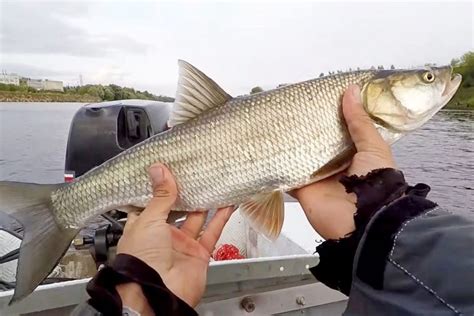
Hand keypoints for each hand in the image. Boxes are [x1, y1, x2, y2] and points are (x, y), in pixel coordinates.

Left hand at [116, 164, 233, 311]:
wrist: (157, 292)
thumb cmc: (141, 259)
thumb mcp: (148, 220)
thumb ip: (160, 196)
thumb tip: (160, 170)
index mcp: (143, 227)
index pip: (152, 203)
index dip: (160, 188)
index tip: (170, 170)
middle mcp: (162, 235)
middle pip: (177, 209)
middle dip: (186, 193)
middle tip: (195, 173)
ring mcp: (181, 245)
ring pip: (197, 218)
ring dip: (206, 203)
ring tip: (215, 182)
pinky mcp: (199, 253)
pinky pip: (212, 232)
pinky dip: (221, 218)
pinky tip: (228, 203)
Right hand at [292, 85, 395, 239]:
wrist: (364, 222)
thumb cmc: (377, 182)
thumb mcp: (373, 146)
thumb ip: (359, 121)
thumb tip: (350, 90)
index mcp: (353, 152)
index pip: (338, 129)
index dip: (329, 114)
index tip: (318, 96)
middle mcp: (333, 163)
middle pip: (316, 141)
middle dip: (306, 126)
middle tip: (293, 104)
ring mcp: (316, 176)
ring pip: (300, 154)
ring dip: (290, 142)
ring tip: (277, 118)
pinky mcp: (301, 188)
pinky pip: (286, 173)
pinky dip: (277, 163)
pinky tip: (268, 145)